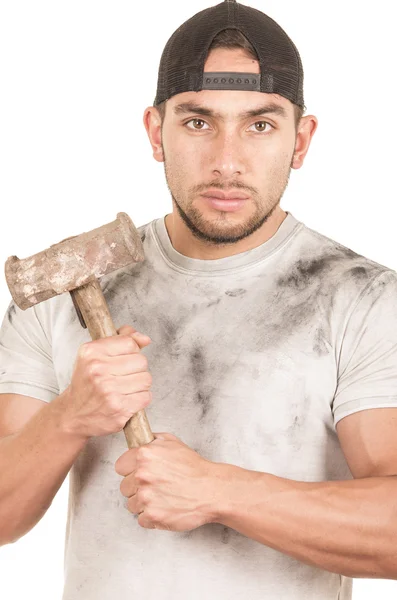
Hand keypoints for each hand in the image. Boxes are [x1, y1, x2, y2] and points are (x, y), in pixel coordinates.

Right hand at [56, 325, 152, 439]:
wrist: (73, 415)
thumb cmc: (87, 384)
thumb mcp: (95, 356)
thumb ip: (120, 340)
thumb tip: (144, 339)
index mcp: (91, 352)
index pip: (130, 343)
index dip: (131, 351)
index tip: (121, 360)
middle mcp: (98, 369)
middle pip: (141, 361)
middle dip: (136, 369)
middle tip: (121, 377)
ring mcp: (109, 390)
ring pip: (146, 378)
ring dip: (139, 385)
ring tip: (123, 389)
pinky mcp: (119, 408)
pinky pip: (146, 396)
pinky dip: (140, 399)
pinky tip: (126, 399)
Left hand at [114, 433, 221, 530]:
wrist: (211, 490)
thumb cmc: (194, 468)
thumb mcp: (172, 443)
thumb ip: (151, 441)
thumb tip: (138, 440)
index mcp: (144, 455)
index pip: (120, 466)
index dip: (130, 470)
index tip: (139, 473)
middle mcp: (142, 475)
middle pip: (124, 487)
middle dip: (137, 488)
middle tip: (156, 486)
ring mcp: (146, 497)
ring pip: (131, 504)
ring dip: (144, 503)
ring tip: (162, 497)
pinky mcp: (152, 516)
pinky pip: (141, 519)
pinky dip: (152, 517)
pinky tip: (165, 508)